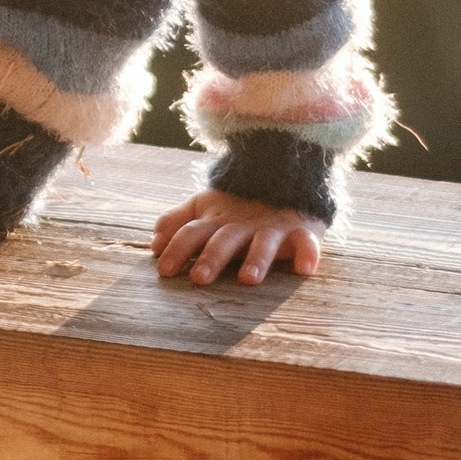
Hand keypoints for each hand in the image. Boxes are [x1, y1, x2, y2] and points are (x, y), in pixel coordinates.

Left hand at [151, 189, 323, 287]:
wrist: (285, 180)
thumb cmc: (237, 205)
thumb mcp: (203, 207)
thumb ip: (177, 222)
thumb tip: (153, 244)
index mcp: (215, 220)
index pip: (191, 233)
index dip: (177, 249)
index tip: (164, 270)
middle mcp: (242, 225)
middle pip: (225, 240)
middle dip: (212, 257)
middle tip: (199, 277)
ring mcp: (272, 228)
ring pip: (264, 243)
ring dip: (256, 259)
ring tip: (248, 279)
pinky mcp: (301, 231)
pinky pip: (306, 242)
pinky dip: (307, 254)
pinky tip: (304, 269)